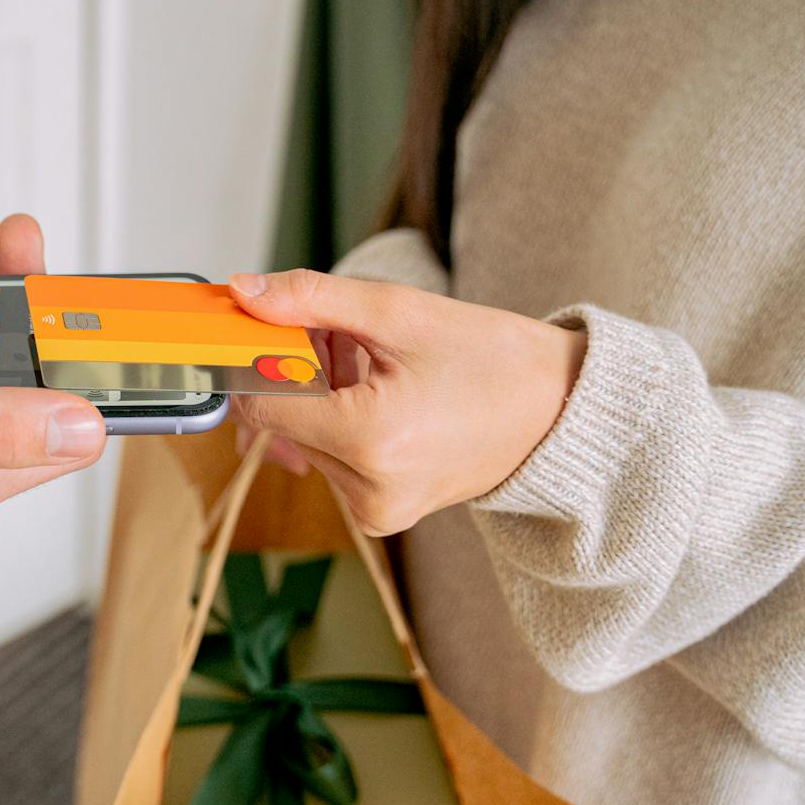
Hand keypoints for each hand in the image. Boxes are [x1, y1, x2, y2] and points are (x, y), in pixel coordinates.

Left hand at [225, 269, 585, 535]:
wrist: (560, 412)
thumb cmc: (492, 359)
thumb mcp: (398, 312)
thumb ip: (310, 300)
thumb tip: (244, 291)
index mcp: (369, 440)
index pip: (259, 402)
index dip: (252, 357)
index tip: (264, 324)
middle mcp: (367, 490)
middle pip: (281, 419)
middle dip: (296, 371)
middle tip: (344, 335)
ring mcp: (375, 510)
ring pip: (302, 438)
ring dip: (318, 395)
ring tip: (375, 365)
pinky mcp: (380, 513)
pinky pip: (330, 457)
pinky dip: (338, 420)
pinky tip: (380, 395)